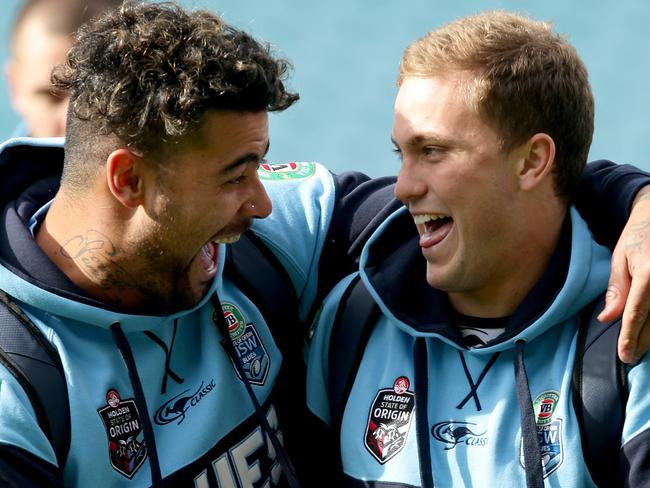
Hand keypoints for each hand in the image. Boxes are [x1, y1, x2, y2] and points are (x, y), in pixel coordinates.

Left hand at [598, 187, 649, 363]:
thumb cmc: (638, 237)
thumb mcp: (621, 259)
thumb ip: (617, 289)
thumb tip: (607, 318)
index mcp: (648, 275)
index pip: (637, 313)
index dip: (630, 337)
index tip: (624, 355)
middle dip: (642, 342)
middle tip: (630, 357)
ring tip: (641, 349)